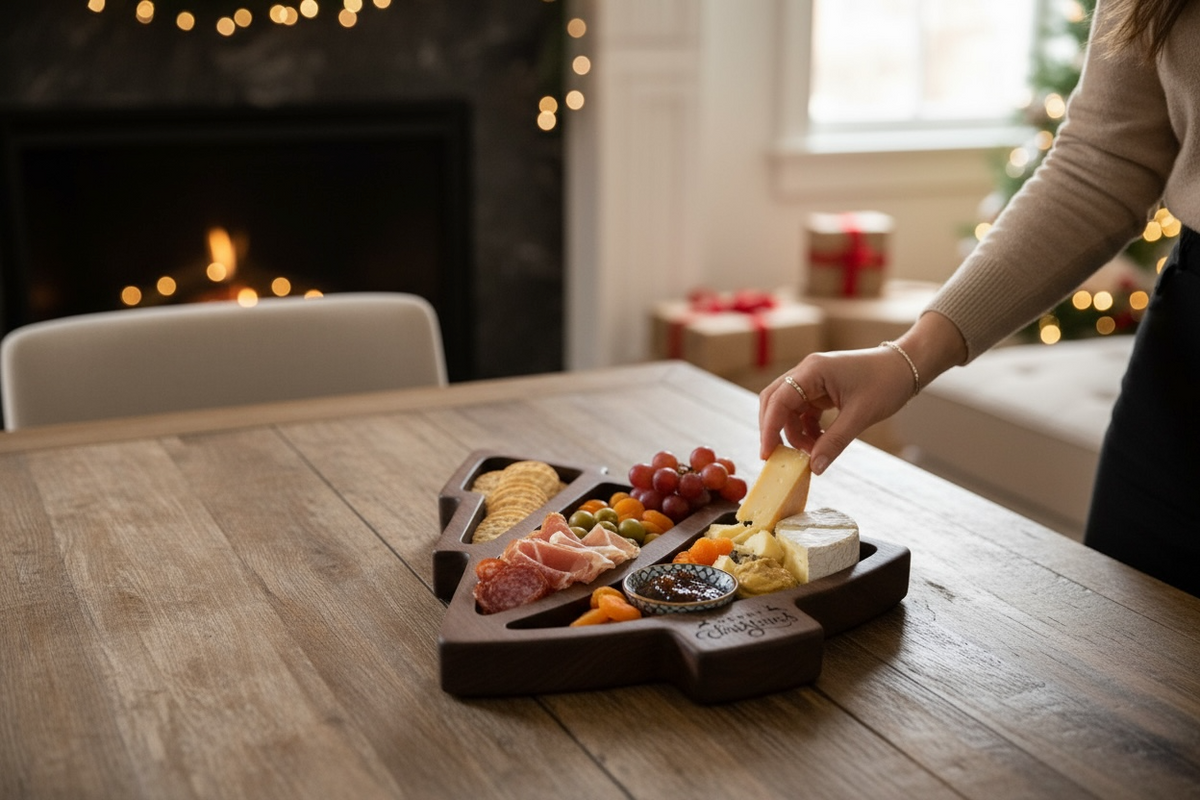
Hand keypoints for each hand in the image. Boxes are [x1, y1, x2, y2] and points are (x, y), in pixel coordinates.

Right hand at [759, 346, 915, 474]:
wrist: (906, 367)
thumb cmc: (886, 383)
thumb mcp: (860, 416)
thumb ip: (834, 442)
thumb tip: (815, 468)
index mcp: (813, 371)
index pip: (778, 400)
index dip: (769, 429)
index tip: (767, 454)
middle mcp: (807, 372)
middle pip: (775, 402)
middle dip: (775, 430)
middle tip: (779, 457)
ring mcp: (813, 380)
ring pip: (789, 409)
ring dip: (795, 433)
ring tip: (812, 452)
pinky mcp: (821, 388)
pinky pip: (804, 411)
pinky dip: (807, 429)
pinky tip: (820, 442)